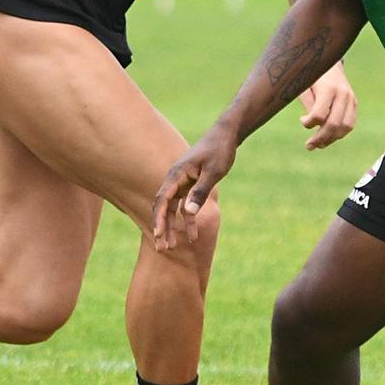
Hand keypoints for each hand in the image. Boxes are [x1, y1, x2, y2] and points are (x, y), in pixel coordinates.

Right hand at [152, 125, 238, 250]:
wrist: (226, 135)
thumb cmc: (219, 151)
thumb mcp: (213, 172)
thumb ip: (200, 192)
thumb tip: (188, 212)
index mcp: (177, 175)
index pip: (163, 200)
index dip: (160, 219)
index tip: (159, 236)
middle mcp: (175, 179)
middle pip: (163, 207)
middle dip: (161, 227)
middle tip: (161, 248)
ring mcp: (181, 182)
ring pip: (172, 209)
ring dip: (172, 227)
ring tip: (171, 247)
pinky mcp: (189, 185)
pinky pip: (184, 205)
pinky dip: (187, 220)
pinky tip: (193, 235)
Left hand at [296, 61, 356, 150]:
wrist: (330, 61)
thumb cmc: (311, 73)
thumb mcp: (304, 84)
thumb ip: (308, 104)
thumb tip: (311, 125)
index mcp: (328, 88)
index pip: (320, 114)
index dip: (308, 123)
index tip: (302, 120)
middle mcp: (342, 94)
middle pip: (333, 124)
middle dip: (320, 138)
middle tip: (309, 146)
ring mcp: (350, 98)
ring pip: (345, 127)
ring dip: (331, 139)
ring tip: (318, 144)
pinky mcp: (354, 102)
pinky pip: (350, 124)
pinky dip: (339, 133)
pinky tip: (328, 136)